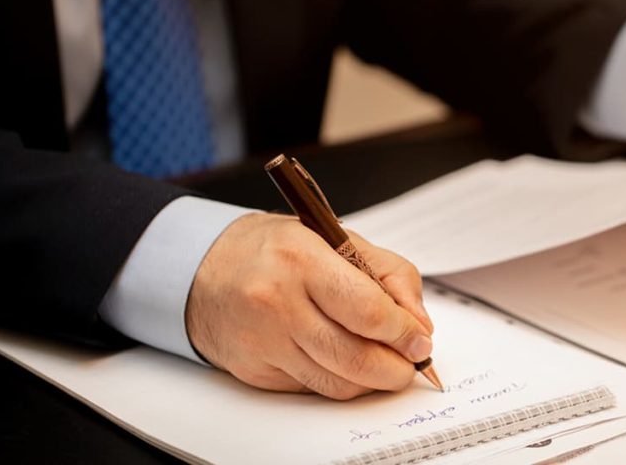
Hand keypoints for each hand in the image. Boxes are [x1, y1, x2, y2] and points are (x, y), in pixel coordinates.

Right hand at [185, 212, 433, 398]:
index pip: (368, 311)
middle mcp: (277, 303)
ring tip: (386, 364)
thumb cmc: (276, 251)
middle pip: (356, 358)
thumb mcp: (335, 238)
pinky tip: (345, 362)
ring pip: (338, 383)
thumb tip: (419, 324)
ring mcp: (264, 342)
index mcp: (301, 259)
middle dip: (397, 368)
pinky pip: (313, 388)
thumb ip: (388, 274)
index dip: (404, 333)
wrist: (204, 270)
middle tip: (412, 363)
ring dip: (373, 381)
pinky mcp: (255, 371)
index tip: (421, 340)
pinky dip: (339, 381)